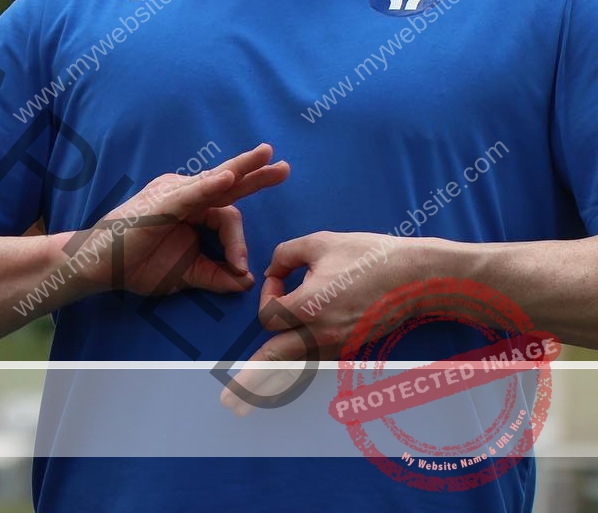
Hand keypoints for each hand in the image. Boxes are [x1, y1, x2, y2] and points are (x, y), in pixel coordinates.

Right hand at [68, 143, 288, 295]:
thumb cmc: (137, 264)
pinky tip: (229, 178)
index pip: (228, 216)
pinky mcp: (160, 204)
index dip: (239, 244)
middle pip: (228, 182)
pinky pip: (190, 194)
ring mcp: (172, 195)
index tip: (240, 269)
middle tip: (284, 166)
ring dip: (241, 169)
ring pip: (214, 181)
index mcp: (192, 208)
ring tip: (266, 156)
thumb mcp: (187, 274)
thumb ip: (216, 276)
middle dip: (258, 173)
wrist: (99, 266)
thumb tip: (246, 281)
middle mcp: (184, 195)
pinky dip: (209, 186)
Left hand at [220, 230, 416, 415]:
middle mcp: (322, 332)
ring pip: (297, 370)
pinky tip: (282, 384)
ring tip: (246, 403)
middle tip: (228, 404)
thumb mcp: (320, 242)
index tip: (281, 278)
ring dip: (271, 384)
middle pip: (276, 361)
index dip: (267, 294)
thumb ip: (285, 254)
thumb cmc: (369, 255)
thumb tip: (272, 271)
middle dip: (251, 382)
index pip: (269, 314)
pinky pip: (316, 365)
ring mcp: (338, 344)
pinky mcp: (350, 348)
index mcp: (310, 306)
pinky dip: (297, 375)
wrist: (417, 277)